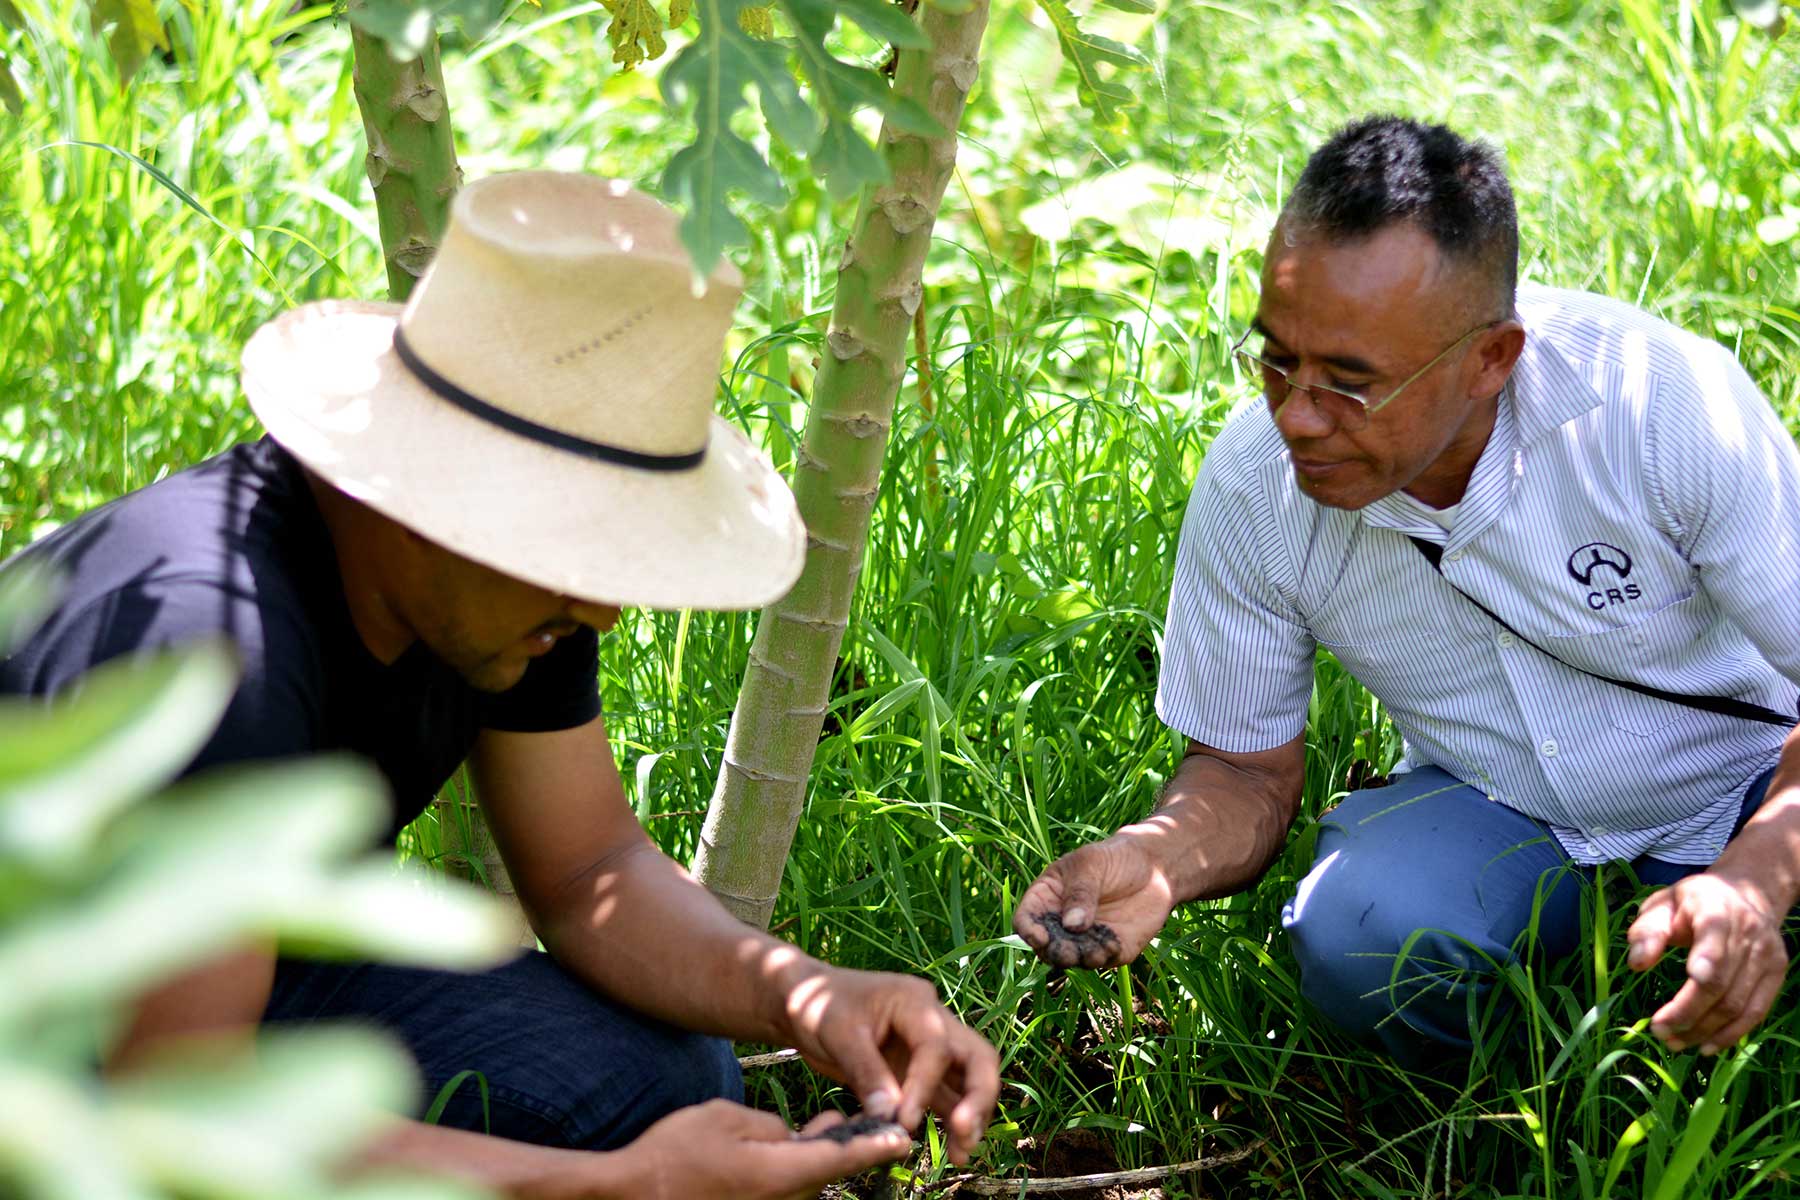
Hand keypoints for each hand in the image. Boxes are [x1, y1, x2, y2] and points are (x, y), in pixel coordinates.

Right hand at [617, 1100, 908, 1199]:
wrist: (634, 1193)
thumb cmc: (677, 1152)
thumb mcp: (727, 1119)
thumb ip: (771, 1128)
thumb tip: (795, 1137)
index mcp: (779, 1175)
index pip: (839, 1159)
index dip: (874, 1147)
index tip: (903, 1138)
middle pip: (826, 1173)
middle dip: (848, 1147)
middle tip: (872, 1122)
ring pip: (806, 1182)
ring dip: (820, 1157)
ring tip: (833, 1125)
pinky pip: (785, 1191)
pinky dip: (796, 1169)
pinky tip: (795, 1146)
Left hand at [780, 966, 998, 1164]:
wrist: (804, 1000)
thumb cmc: (818, 1003)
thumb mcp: (836, 1032)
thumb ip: (866, 1073)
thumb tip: (890, 1117)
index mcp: (914, 1001)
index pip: (935, 1046)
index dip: (925, 1086)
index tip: (904, 1121)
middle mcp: (933, 1021)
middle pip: (978, 1057)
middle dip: (978, 1096)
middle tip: (966, 1132)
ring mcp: (929, 1047)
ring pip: (969, 1079)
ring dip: (972, 1115)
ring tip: (961, 1154)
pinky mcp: (919, 1071)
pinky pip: (947, 1095)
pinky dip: (953, 1120)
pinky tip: (953, 1150)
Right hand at [1012, 834, 1175, 968]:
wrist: (1155, 866)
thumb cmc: (1115, 857)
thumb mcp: (1092, 864)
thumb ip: (1080, 892)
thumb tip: (1071, 925)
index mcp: (1047, 897)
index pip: (1026, 919)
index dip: (1029, 931)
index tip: (1041, 937)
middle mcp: (1062, 923)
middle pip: (1047, 947)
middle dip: (1056, 952)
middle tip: (1069, 951)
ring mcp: (1086, 938)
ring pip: (1074, 959)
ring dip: (1081, 958)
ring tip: (1097, 948)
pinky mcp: (1111, 949)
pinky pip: (1103, 961)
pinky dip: (1106, 957)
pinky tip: (1115, 943)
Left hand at [1627, 870, 1788, 1053]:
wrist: (1745, 894)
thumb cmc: (1692, 903)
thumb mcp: (1662, 904)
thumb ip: (1648, 931)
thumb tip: (1638, 964)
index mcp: (1716, 910)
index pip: (1714, 939)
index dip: (1706, 962)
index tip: (1690, 981)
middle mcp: (1749, 934)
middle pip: (1721, 984)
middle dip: (1688, 1012)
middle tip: (1658, 1031)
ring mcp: (1768, 957)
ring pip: (1738, 1004)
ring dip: (1705, 1030)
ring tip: (1674, 1043)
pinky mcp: (1777, 975)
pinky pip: (1755, 1012)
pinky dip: (1731, 1034)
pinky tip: (1706, 1046)